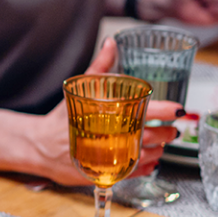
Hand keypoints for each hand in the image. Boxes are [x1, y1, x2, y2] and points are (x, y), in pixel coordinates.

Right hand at [35, 39, 178, 183]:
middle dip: (166, 133)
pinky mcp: (103, 173)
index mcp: (104, 114)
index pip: (141, 110)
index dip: (163, 110)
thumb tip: (110, 43)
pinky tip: (149, 161)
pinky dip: (144, 168)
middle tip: (174, 129)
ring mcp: (106, 157)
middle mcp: (107, 136)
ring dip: (157, 151)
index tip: (179, 109)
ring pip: (142, 156)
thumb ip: (99, 67)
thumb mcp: (79, 89)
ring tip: (162, 145)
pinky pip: (131, 173)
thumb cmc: (59, 118)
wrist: (38, 146)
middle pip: (148, 136)